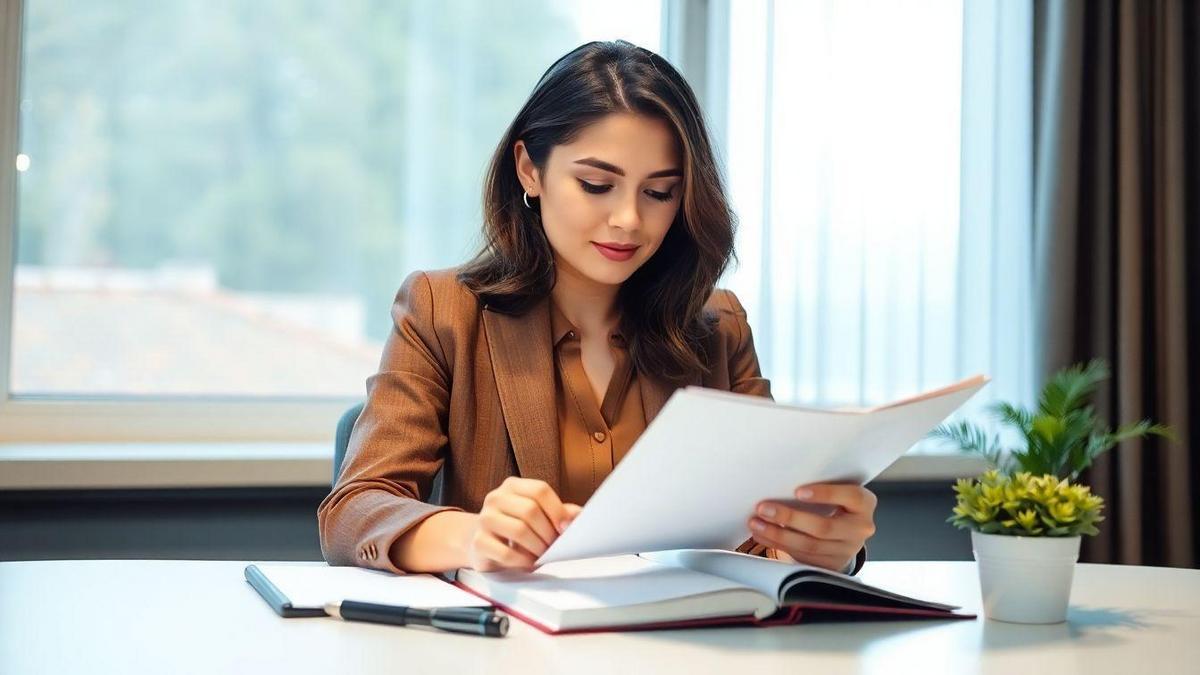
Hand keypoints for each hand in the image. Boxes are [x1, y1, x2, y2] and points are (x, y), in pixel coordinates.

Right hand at [465, 477, 582, 571]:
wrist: (481, 543)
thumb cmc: (516, 528)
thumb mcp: (538, 516)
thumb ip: (560, 513)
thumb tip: (581, 516)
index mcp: (513, 486)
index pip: (539, 490)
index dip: (557, 510)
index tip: (566, 529)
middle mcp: (496, 497)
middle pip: (530, 511)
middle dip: (548, 533)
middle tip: (554, 546)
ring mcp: (484, 518)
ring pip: (519, 531)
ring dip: (537, 548)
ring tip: (542, 555)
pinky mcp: (478, 542)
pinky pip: (506, 553)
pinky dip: (523, 561)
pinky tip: (528, 563)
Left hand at [747, 483, 876, 571]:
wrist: (846, 532)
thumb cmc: (837, 503)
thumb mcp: (837, 492)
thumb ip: (819, 488)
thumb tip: (781, 482)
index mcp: (864, 504)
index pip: (851, 497)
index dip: (825, 494)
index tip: (797, 492)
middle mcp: (860, 529)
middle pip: (824, 527)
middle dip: (789, 518)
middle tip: (764, 508)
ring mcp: (846, 550)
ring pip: (809, 546)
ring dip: (778, 535)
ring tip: (757, 523)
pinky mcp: (831, 565)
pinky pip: (803, 557)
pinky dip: (779, 546)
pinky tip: (764, 536)